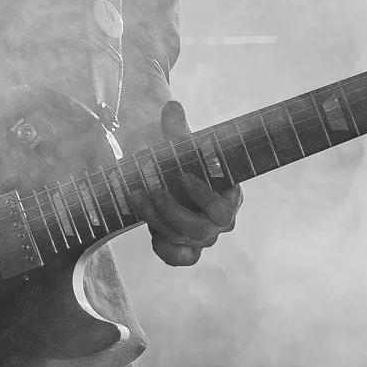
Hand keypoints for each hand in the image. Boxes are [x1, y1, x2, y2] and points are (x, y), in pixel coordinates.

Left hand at [136, 99, 242, 266]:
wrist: (176, 181)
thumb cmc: (186, 163)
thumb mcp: (181, 148)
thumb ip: (178, 132)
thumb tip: (172, 107)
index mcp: (228, 196)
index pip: (221, 206)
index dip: (202, 195)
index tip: (183, 176)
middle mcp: (220, 222)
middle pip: (199, 228)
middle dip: (170, 210)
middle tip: (151, 189)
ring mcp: (204, 238)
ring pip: (185, 241)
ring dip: (157, 221)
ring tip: (137, 197)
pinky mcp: (188, 249)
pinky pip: (180, 258)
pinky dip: (166, 250)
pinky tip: (150, 232)